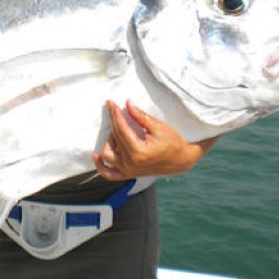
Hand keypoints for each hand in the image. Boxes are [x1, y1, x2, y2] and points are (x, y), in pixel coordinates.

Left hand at [92, 100, 217, 180]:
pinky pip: (109, 174)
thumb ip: (140, 117)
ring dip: (109, 140)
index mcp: (138, 152)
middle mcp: (131, 163)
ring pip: (107, 154)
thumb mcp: (158, 127)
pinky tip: (96, 156)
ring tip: (116, 131)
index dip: (115, 114)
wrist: (182, 160)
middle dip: (114, 122)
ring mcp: (128, 171)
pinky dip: (100, 166)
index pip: (121, 129)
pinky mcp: (128, 175)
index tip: (110, 103)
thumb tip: (127, 104)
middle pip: (114, 138)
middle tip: (115, 110)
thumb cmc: (173, 142)